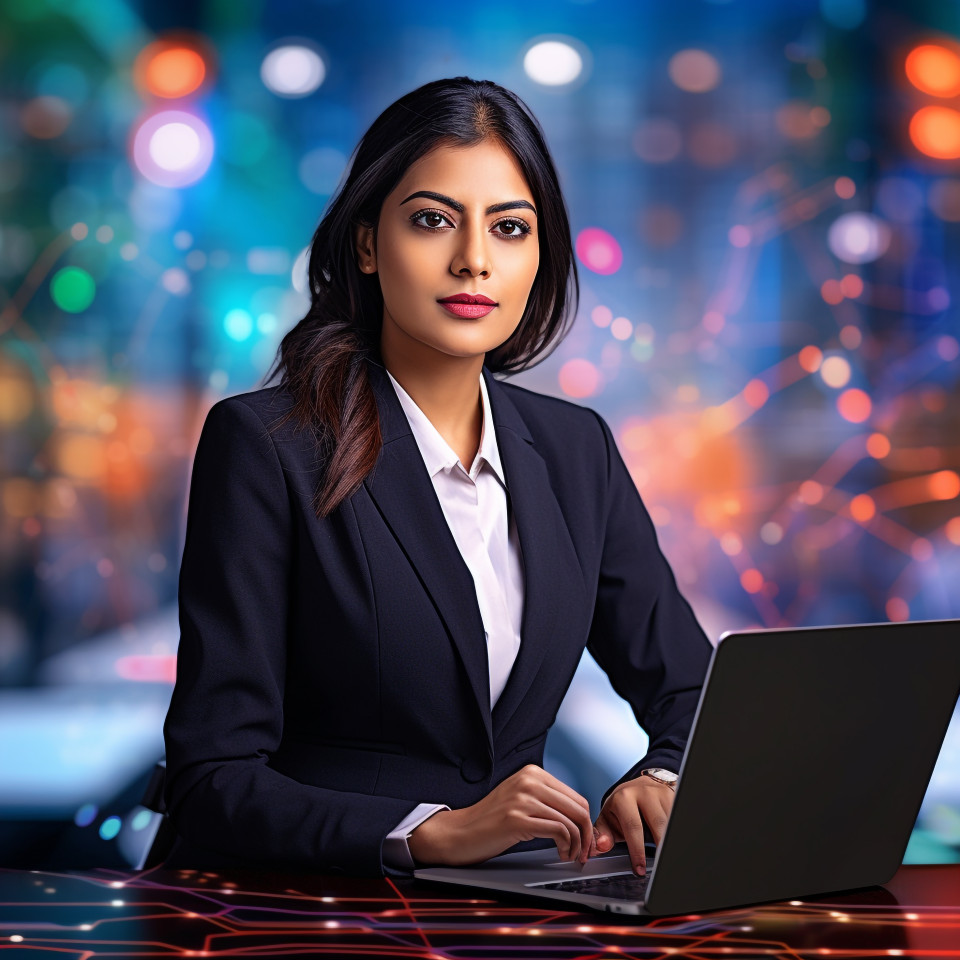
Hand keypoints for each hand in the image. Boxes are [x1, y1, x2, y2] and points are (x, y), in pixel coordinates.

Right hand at [408, 764, 597, 866]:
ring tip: (570, 855)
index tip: (586, 839)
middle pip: (578, 807)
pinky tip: (560, 853)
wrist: (460, 833)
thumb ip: (546, 799)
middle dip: (587, 834)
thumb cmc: (491, 821)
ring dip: (577, 844)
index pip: (576, 796)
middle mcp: (529, 781)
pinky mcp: (518, 819)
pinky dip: (566, 846)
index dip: (586, 821)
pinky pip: (558, 831)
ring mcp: (523, 799)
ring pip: (571, 821)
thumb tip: (579, 816)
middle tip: (584, 852)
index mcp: (532, 773)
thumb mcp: (521, 799)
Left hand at [593, 774, 675, 874]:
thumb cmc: (622, 808)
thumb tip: (601, 846)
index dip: (637, 850)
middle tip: (658, 866)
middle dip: (659, 848)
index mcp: (623, 797)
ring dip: (667, 840)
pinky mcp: (673, 795)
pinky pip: (676, 818)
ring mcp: (660, 792)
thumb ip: (602, 835)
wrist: (637, 787)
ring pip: (670, 822)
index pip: (633, 827)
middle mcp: (643, 792)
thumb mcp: (608, 819)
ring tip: (663, 855)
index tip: (640, 869)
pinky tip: (668, 841)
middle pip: (657, 824)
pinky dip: (673, 833)